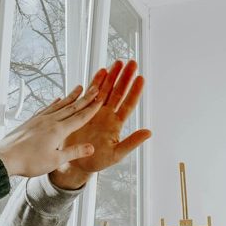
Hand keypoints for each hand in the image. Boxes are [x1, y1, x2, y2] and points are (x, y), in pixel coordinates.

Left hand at [0, 84, 100, 177]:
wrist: (5, 158)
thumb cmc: (28, 161)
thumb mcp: (55, 160)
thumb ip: (73, 152)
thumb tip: (91, 148)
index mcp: (58, 130)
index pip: (79, 117)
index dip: (91, 109)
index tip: (100, 100)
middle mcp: (49, 121)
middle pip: (71, 107)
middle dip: (85, 98)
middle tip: (95, 88)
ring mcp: (39, 119)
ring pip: (59, 105)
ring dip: (71, 97)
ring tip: (79, 88)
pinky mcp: (31, 121)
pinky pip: (46, 108)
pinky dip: (54, 103)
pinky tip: (57, 100)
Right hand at [49, 60, 150, 189]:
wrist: (77, 162)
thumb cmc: (97, 161)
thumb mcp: (117, 154)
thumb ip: (132, 142)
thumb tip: (149, 132)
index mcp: (116, 124)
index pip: (128, 104)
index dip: (135, 91)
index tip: (141, 78)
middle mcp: (107, 115)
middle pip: (118, 92)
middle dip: (125, 78)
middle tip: (132, 63)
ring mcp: (95, 112)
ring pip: (106, 90)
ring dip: (112, 76)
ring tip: (118, 63)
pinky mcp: (83, 111)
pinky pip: (90, 94)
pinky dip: (95, 83)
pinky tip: (100, 71)